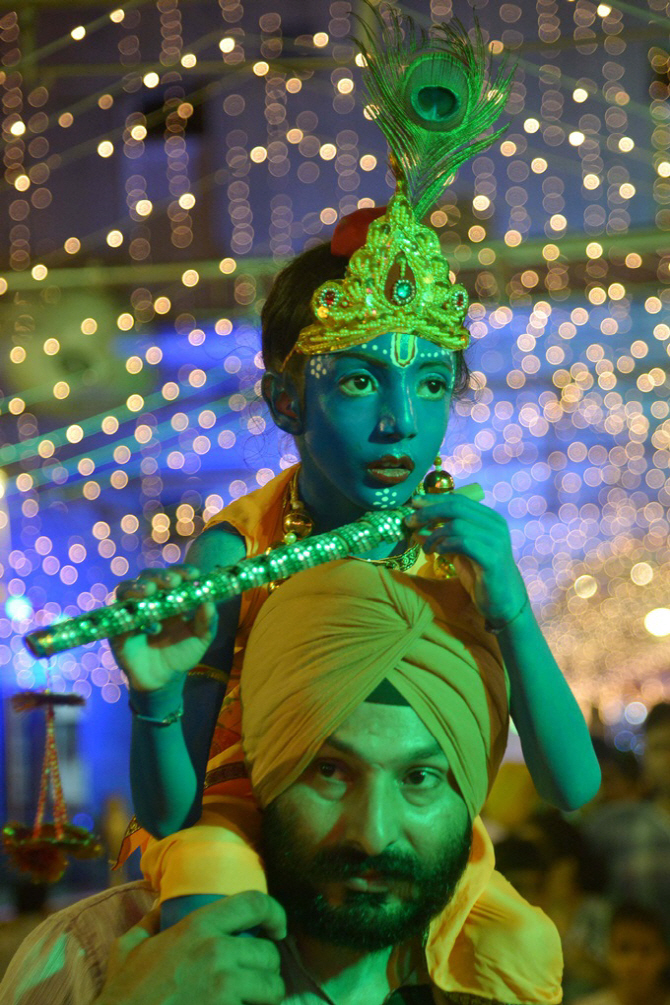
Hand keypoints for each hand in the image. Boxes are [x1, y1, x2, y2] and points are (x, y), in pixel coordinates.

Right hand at [97, 891, 286, 1004]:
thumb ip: (150, 922)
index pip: (254, 904)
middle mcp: (218, 952)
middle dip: (265, 967)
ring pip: (272, 987)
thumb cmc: (124, 993)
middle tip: (253, 976)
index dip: (274, 912)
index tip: (277, 927)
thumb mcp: (129, 947)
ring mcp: (226, 988)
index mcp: (199, 926)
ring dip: (266, 995)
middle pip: (269, 953)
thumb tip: (161, 906)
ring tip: (252, 999)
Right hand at [110, 564, 217, 691]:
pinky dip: (132, 618)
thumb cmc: (182, 653)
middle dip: (159, 576)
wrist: (164, 681)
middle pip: (147, 577)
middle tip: (173, 582)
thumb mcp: (201, 637)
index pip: (172, 575)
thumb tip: (209, 601)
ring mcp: (130, 614)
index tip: (194, 574)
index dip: (182, 571)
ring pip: (124, 590)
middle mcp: (148, 601)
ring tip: (150, 592)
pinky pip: (118, 619)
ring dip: (137, 587)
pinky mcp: (117, 631)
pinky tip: (152, 627)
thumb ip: (207, 620)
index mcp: (168, 597)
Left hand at [406, 493, 527, 624]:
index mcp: (489, 518)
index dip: (433, 499)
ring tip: (427, 548)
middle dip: (429, 512)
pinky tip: (438, 553)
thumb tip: (416, 529)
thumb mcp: (458, 553)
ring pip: (457, 524)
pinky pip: (463, 543)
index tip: (413, 503)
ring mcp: (495, 540)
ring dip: (435, 534)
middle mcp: (495, 524)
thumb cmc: (481, 575)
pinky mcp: (492, 557)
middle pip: (456, 507)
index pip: (458, 499)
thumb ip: (442, 539)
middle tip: (410, 521)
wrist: (503, 602)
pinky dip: (446, 545)